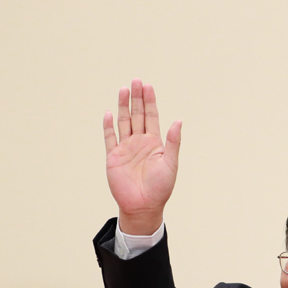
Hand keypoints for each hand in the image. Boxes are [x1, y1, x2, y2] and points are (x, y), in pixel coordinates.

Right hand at [103, 79, 181, 234]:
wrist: (143, 207)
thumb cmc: (161, 188)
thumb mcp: (170, 163)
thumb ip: (173, 142)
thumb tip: (178, 120)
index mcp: (154, 143)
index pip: (151, 117)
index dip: (149, 101)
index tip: (148, 86)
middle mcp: (139, 142)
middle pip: (137, 115)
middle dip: (136, 98)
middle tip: (135, 81)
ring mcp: (126, 148)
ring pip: (124, 122)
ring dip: (123, 106)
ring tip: (123, 90)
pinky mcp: (113, 157)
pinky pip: (110, 138)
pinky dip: (108, 126)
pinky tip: (109, 113)